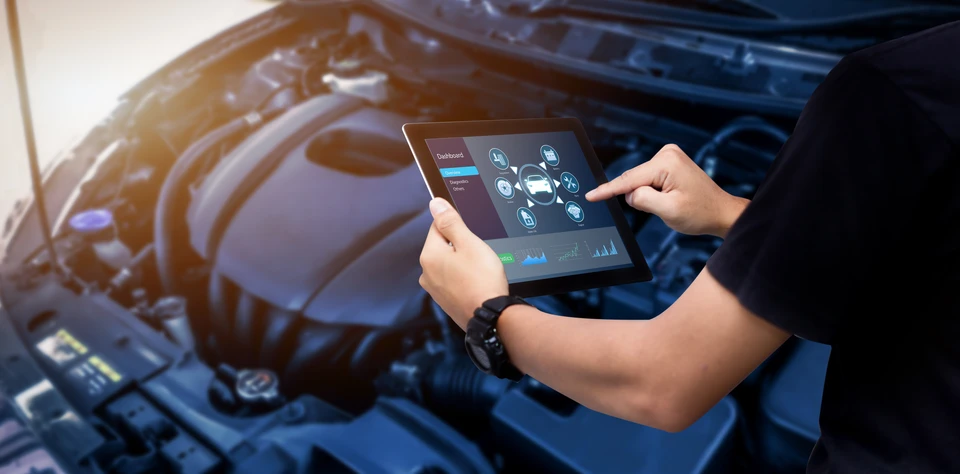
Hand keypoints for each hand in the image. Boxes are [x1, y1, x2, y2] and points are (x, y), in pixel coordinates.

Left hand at [419, 198, 508, 328]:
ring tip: (480, 271)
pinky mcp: (445, 301)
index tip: (471, 236)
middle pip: (443, 246)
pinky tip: (477, 283)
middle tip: (479, 255)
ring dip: (463, 263)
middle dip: (460, 246)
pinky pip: (453, 280)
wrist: (490, 317)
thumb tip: (435, 204)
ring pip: (449, 264)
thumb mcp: (469, 243)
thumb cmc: (482, 280)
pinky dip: (464, 278)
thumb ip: (451, 222)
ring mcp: (434, 289)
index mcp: (429, 255)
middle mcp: (426, 273)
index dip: (458, 227)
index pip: (438, 226)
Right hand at [585, 144, 747, 237]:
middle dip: (641, 197)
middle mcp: (667, 154)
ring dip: (649, 196)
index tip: (591, 196)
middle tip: (664, 207)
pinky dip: (653, 191)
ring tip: (671, 201)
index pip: (629, 179)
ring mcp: (668, 156)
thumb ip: (642, 200)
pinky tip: (670, 196)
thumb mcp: (668, 211)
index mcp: (667, 163)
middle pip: (634, 180)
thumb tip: (629, 194)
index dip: (608, 190)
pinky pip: (647, 180)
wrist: (720, 211)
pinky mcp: (668, 162)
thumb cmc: (701, 212)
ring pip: (639, 182)